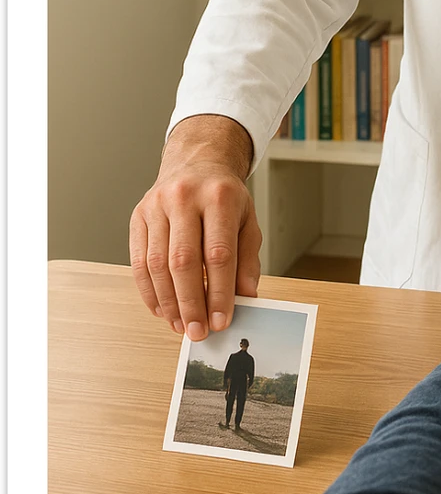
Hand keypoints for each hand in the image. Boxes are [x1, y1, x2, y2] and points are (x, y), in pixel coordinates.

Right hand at [129, 116, 260, 340]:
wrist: (196, 162)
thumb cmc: (225, 197)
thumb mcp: (248, 220)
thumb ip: (248, 259)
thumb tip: (246, 297)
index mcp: (220, 197)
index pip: (218, 253)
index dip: (220, 292)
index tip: (222, 321)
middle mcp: (185, 198)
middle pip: (184, 261)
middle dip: (191, 303)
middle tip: (198, 332)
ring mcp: (156, 206)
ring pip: (157, 264)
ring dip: (168, 302)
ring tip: (180, 325)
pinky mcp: (138, 216)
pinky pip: (138, 261)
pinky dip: (148, 291)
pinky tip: (161, 309)